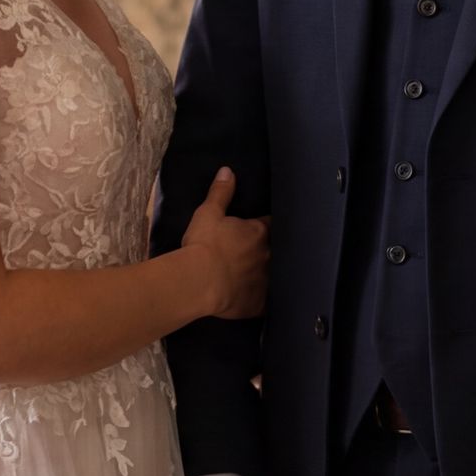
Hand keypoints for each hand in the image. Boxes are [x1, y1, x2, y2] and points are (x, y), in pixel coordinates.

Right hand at [179, 167, 268, 321]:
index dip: (267, 225)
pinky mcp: (259, 304)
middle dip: (270, 251)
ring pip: (275, 277)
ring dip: (269, 276)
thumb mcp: (208, 213)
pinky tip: (260, 302)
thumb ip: (220, 192)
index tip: (265, 226)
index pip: (270, 224)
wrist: (199, 281)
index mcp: (258, 232)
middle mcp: (267, 256)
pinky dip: (263, 302)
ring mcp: (265, 281)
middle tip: (260, 253)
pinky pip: (266, 303)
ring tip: (261, 277)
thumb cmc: (204, 245)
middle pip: (277, 251)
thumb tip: (228, 171)